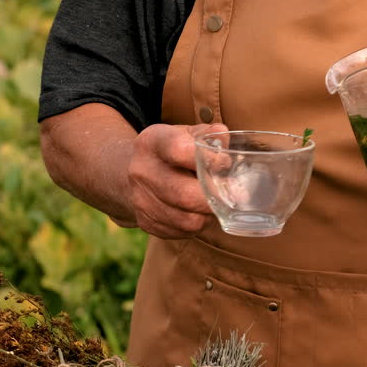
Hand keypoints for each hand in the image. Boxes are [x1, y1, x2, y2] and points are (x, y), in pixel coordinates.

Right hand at [128, 123, 226, 238]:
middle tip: (236, 196)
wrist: (130, 175)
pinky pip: (183, 231)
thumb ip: (208, 135)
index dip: (209, 159)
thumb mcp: (184, 135)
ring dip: (209, 214)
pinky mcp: (148, 223)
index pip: (179, 150)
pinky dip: (199, 224)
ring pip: (188, 219)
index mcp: (152, 143)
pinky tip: (201, 212)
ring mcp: (142, 200)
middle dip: (215, 197)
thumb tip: (223, 136)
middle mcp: (142, 172)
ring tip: (217, 204)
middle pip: (185, 194)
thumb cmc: (169, 153)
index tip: (225, 163)